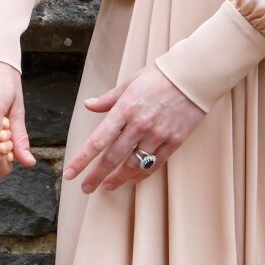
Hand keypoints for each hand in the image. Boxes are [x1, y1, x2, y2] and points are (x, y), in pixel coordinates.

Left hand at [63, 65, 205, 193]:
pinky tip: (131, 179)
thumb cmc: (159, 75)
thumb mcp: (130, 82)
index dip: (82, 160)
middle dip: (96, 176)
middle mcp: (139, 125)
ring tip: (107, 186)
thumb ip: (108, 99)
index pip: (97, 141)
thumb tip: (88, 105)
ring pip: (132, 165)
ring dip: (117, 179)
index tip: (70, 173)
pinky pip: (154, 164)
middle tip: (85, 188)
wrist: (194, 75)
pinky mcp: (174, 141)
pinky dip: (141, 174)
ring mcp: (157, 135)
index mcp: (124, 109)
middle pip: (112, 158)